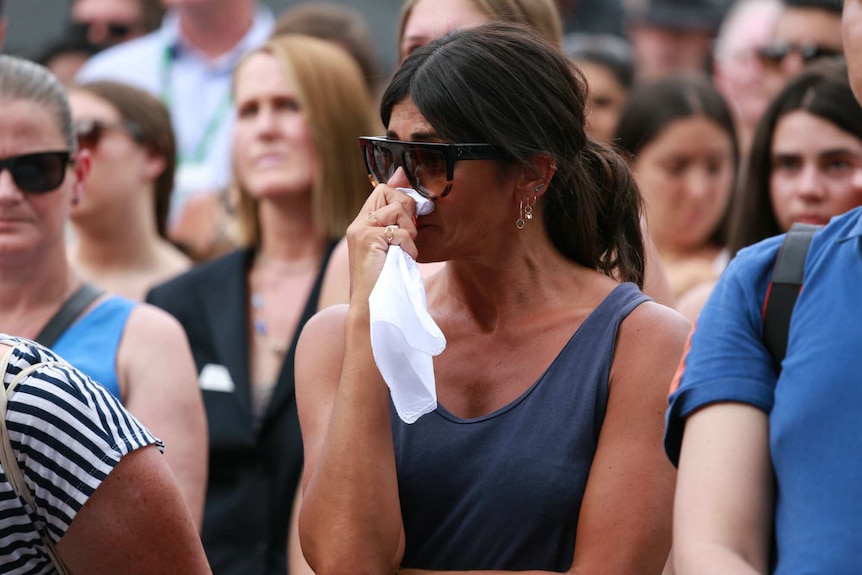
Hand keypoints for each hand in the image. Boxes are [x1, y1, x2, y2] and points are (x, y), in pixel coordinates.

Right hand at [346, 184, 418, 304]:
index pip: (384, 190)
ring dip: (409, 232)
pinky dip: (408, 247)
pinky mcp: (367, 239)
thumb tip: (404, 180)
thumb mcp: (393, 247)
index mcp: (362, 224)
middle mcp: (358, 224)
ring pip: (398, 210)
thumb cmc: (386, 280)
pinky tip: (402, 259)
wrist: (371, 306)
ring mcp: (361, 230)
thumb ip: (398, 221)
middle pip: (389, 192)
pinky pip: (401, 232)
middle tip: (407, 237)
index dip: (401, 200)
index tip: (409, 222)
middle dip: (407, 211)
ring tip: (403, 250)